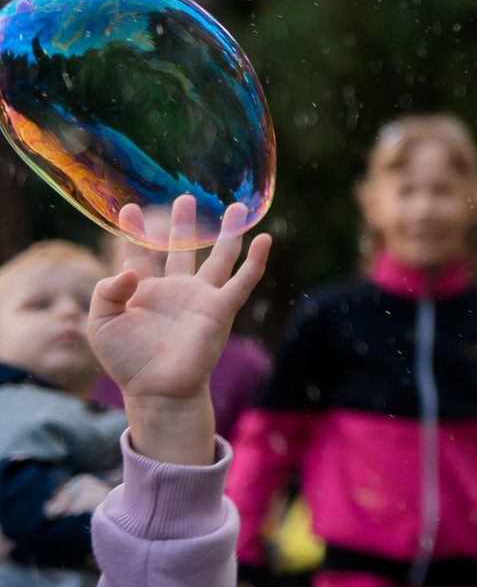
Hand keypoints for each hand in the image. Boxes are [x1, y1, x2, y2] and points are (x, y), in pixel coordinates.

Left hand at [89, 197, 271, 465]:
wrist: (157, 388)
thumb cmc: (126, 361)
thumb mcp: (101, 324)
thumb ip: (106, 292)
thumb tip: (130, 269)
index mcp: (143, 292)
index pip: (139, 254)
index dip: (133, 233)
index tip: (129, 208)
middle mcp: (175, 290)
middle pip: (181, 248)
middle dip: (182, 224)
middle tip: (185, 198)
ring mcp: (200, 297)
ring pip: (218, 257)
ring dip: (227, 232)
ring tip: (235, 207)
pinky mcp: (221, 308)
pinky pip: (243, 280)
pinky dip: (256, 260)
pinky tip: (265, 239)